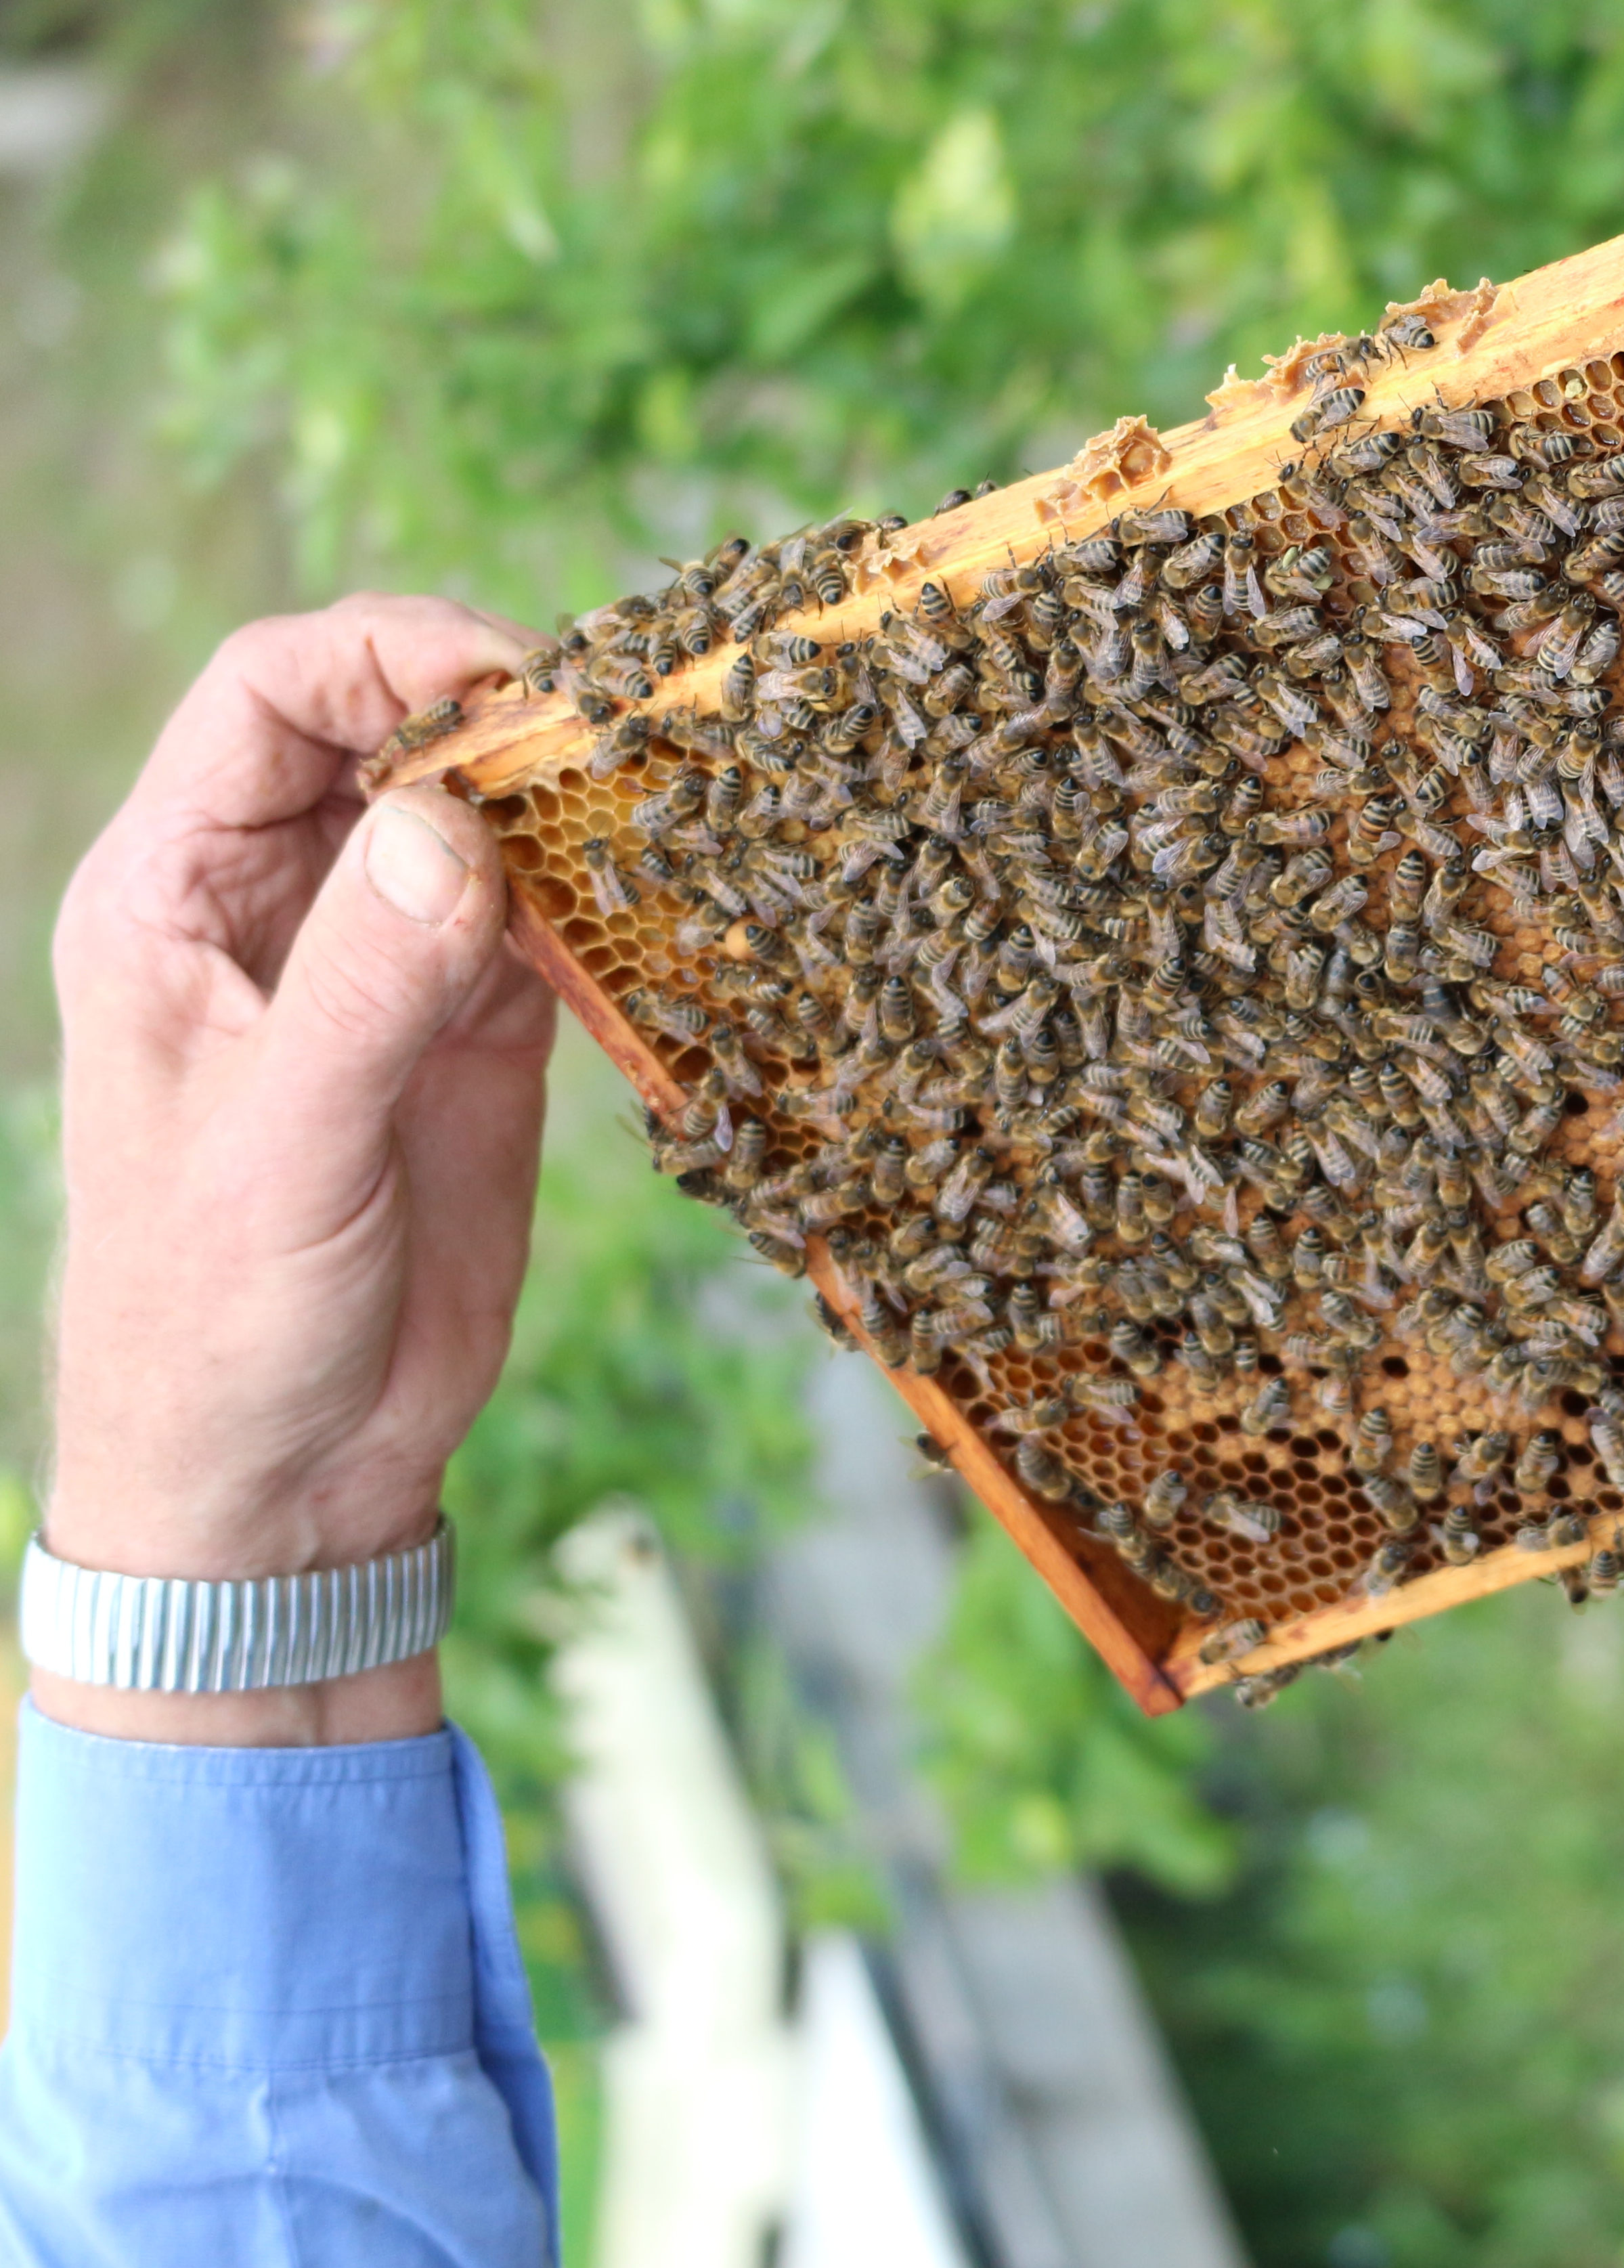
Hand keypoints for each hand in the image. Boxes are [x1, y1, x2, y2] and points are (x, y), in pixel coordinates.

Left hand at [38, 596, 554, 1746]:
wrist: (281, 1478)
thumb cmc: (215, 1319)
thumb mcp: (277, 1147)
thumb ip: (364, 983)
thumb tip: (454, 824)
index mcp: (172, 894)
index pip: (270, 694)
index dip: (387, 654)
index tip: (515, 682)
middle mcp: (277, 903)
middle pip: (387, 727)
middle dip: (497, 708)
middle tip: (619, 734)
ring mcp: (386, 963)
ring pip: (482, 813)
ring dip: (572, 797)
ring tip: (669, 797)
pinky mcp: (479, 1033)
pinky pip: (551, 920)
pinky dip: (613, 896)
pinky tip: (673, 897)